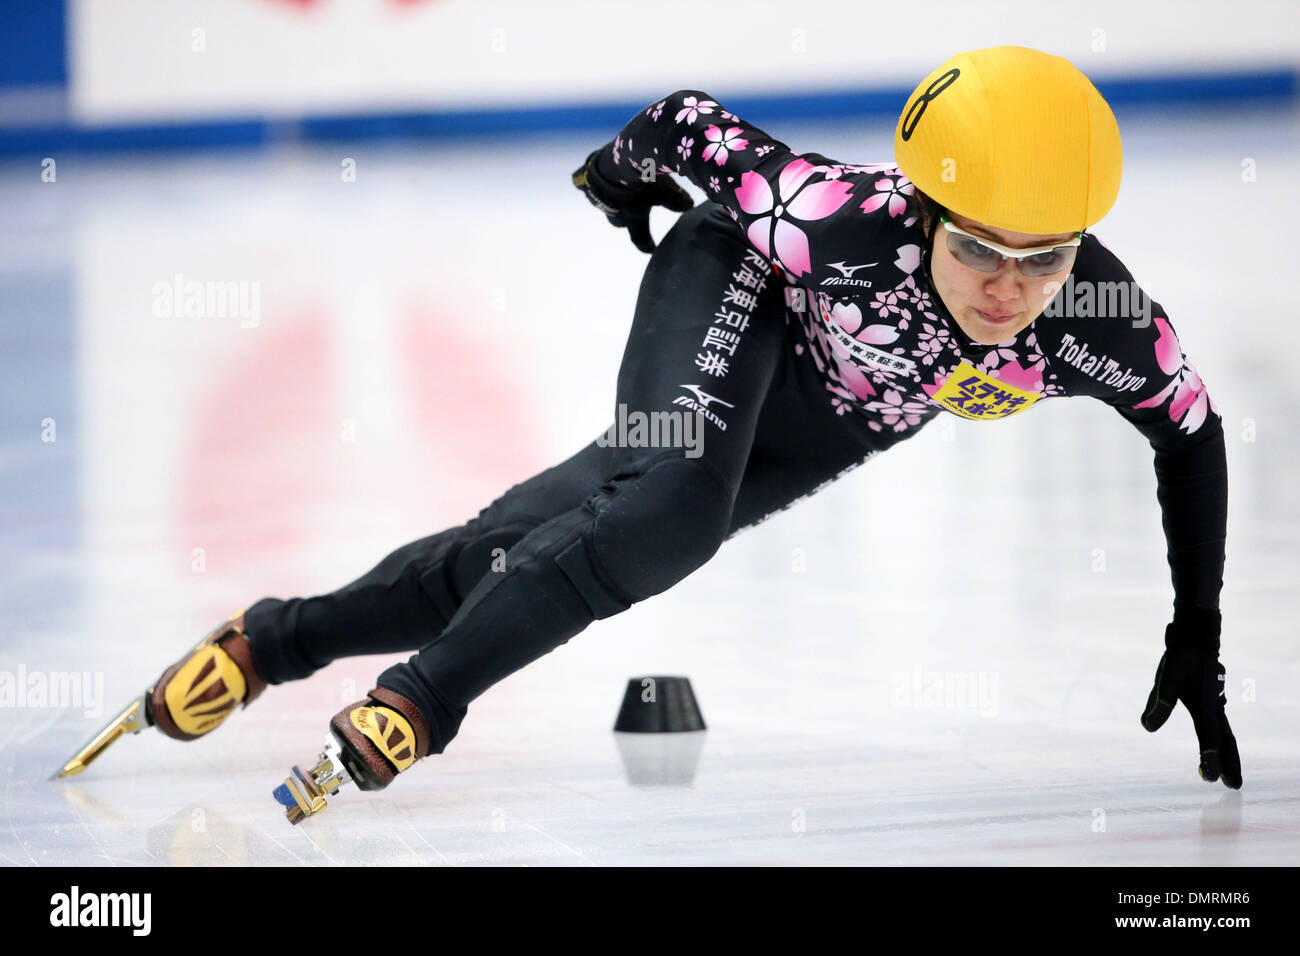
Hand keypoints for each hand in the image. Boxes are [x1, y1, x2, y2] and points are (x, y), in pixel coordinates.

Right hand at [571, 147, 693, 252]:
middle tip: (632, 213)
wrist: (618, 162)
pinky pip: (584, 186)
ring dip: (610, 201)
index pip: (640, 238)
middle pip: (619, 222)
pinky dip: (588, 184)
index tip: (650, 249)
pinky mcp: (587, 184)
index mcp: (633, 218)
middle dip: (626, 219)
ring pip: (604, 205)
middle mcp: (614, 213)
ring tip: (614, 191)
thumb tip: (689, 205)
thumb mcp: (666, 190)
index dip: (645, 244)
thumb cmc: (644, 180)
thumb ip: (677, 200)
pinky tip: (589, 179)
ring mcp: (599, 200)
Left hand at [1140, 609, 1241, 788]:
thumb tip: (1147, 727)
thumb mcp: (1165, 679)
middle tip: (1233, 786)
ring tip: (1229, 771)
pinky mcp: (1212, 698)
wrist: (1196, 636)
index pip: (1210, 739)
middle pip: (1226, 741)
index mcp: (1205, 706)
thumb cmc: (1181, 657)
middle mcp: (1215, 707)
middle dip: (1229, 763)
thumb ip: (1159, 703)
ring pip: (1226, 733)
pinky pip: (1220, 723)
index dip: (1210, 759)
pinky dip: (1223, 738)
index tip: (1211, 779)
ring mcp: (1216, 702)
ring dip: (1228, 753)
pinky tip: (1219, 739)